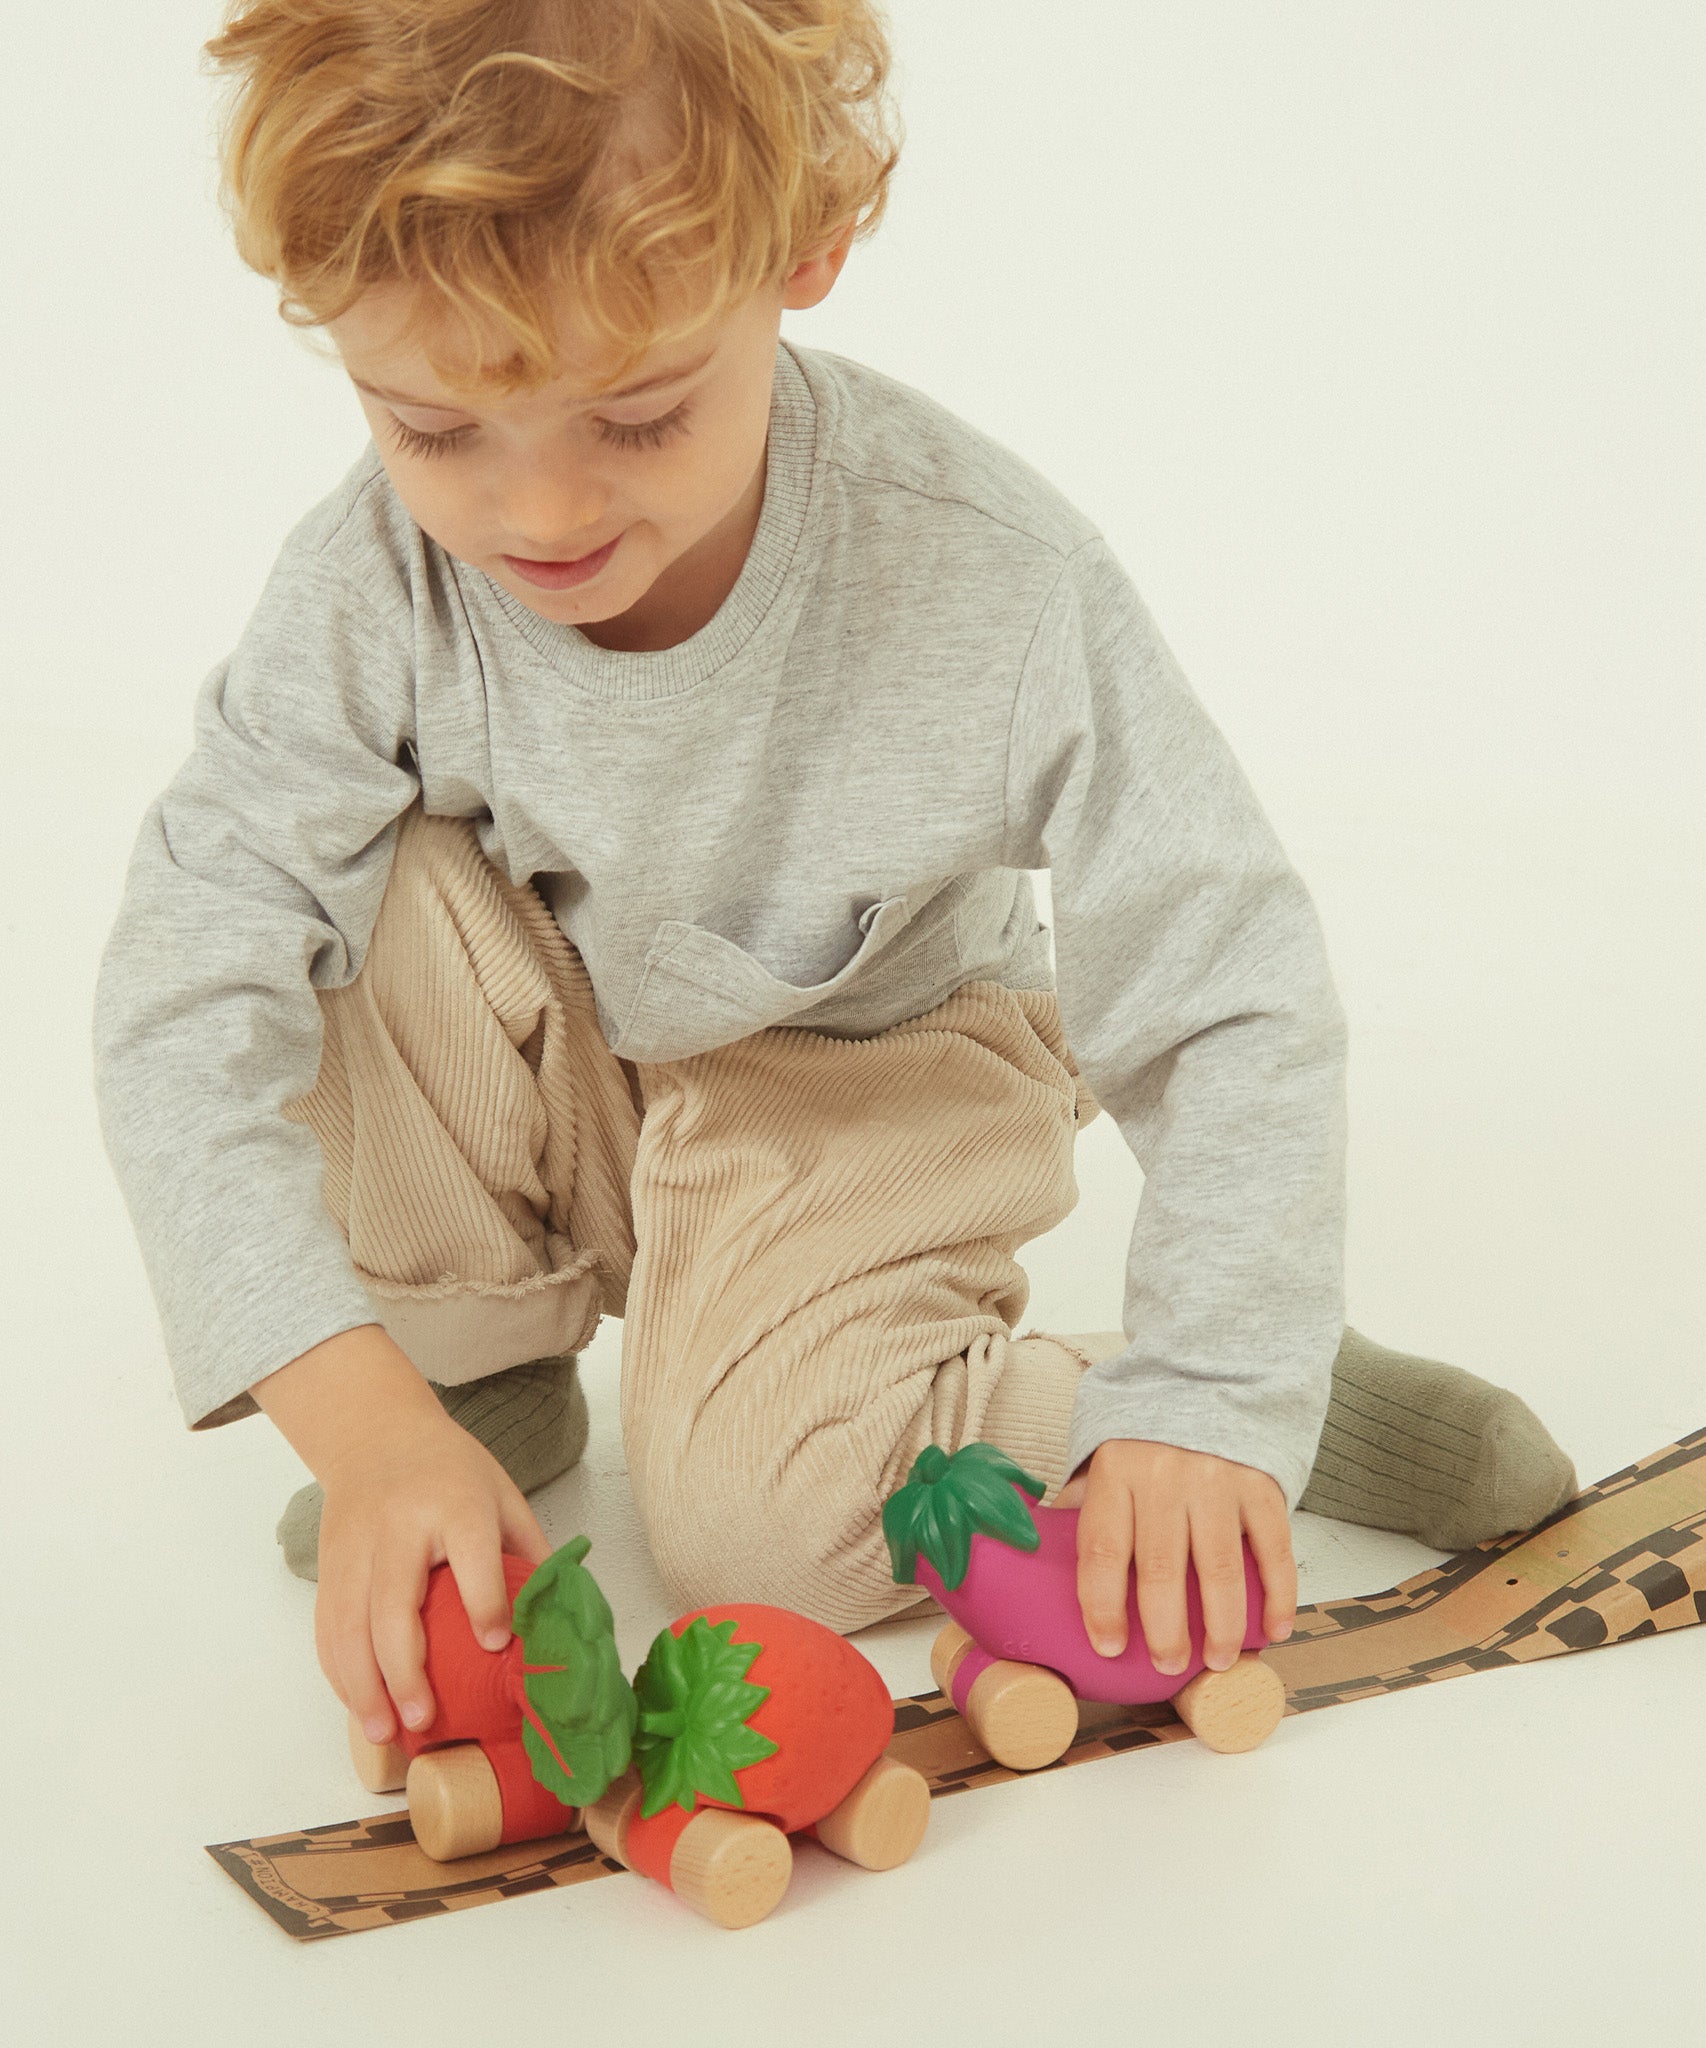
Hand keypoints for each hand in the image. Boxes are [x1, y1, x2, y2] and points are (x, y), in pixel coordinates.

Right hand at [314, 1406, 551, 1745]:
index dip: (484, 1601)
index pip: (470, 1553)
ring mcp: (357, 1547)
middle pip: (393, 1603)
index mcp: (456, 1503)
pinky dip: (338, 1673)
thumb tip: (559, 1618)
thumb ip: (528, 1551)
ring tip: (384, 1732)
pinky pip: (327, 1627)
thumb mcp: (502, 1494)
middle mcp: (400, 1526)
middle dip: (404, 1669)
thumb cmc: (451, 1471)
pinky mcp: (328, 1565)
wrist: (375, 1432)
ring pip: (348, 1624)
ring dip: (361, 1685)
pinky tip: (358, 1705)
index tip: (495, 1646)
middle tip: (423, 1718)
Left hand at [1055, 1439, 1294, 1672]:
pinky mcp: (1262, 1486)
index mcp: (1117, 1472)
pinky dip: (1277, 1597)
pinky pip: (1273, 1550)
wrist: (1212, 1377)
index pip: (1102, 1549)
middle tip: (1167, 1666)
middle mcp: (1166, 1477)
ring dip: (1221, 1627)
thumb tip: (1038, 1552)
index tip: (1108, 1646)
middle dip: (1164, 1630)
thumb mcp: (1105, 1456)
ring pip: (1220, 1569)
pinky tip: (1272, 1632)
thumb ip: (1083, 1503)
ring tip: (1217, 1661)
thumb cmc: (1150, 1438)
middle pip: (1161, 1569)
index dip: (1102, 1605)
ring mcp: (1218, 1481)